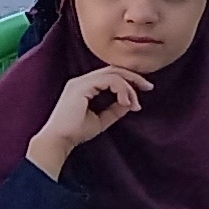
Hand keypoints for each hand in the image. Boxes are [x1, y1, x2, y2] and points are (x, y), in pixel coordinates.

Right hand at [30, 65, 157, 171]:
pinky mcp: (81, 86)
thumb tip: (130, 102)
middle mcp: (82, 80)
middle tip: (149, 87)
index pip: (110, 75)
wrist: (59, 140)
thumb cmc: (75, 132)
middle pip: (114, 69)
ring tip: (134, 104)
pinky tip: (126, 102)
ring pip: (113, 73)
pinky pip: (109, 80)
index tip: (140, 96)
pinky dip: (122, 89)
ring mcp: (81, 82)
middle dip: (134, 77)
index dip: (129, 81)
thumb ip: (115, 109)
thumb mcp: (102, 119)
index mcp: (84, 86)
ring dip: (129, 87)